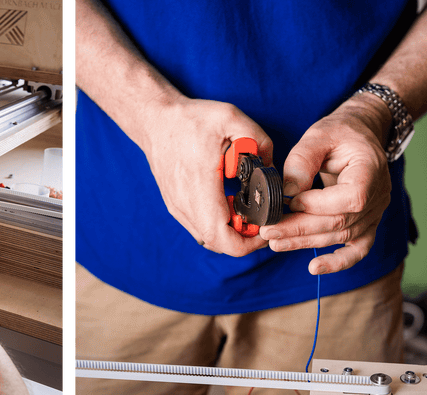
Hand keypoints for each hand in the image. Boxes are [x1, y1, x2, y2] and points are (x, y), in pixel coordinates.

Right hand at [141, 97, 272, 255]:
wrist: (155, 121)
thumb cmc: (190, 119)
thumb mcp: (231, 118)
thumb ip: (259, 142)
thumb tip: (271, 169)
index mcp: (201, 184)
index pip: (222, 235)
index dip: (249, 242)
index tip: (264, 227)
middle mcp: (185, 203)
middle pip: (218, 245)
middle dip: (244, 240)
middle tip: (258, 219)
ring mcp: (177, 207)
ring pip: (208, 240)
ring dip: (230, 233)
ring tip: (243, 210)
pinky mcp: (175, 206)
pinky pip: (199, 229)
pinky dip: (217, 226)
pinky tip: (227, 205)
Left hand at [259, 95, 392, 274]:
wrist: (359, 135)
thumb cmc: (339, 133)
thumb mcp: (319, 135)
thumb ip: (302, 161)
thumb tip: (287, 192)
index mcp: (370, 171)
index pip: (350, 199)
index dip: (318, 205)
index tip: (291, 201)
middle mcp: (377, 196)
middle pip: (340, 222)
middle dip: (300, 229)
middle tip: (268, 231)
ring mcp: (374, 213)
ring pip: (341, 236)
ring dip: (305, 242)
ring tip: (275, 242)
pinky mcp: (365, 223)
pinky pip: (357, 249)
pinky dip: (337, 262)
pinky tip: (313, 268)